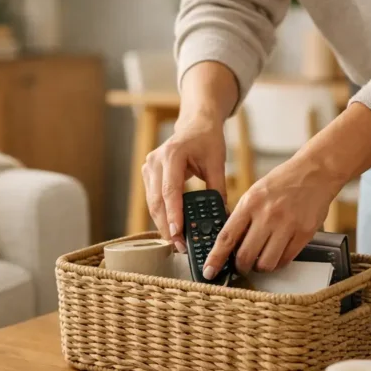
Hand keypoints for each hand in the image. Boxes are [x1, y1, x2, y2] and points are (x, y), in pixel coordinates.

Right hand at [143, 112, 227, 251]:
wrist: (195, 124)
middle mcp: (156, 161)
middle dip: (167, 226)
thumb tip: (222, 216)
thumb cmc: (207, 140)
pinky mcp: (148, 173)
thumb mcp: (217, 163)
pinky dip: (161, 214)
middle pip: (157, 201)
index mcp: (172, 155)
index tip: (177, 232)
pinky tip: (171, 227)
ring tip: (176, 241)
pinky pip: (152, 198)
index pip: (170, 190)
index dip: (173, 214)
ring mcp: (148, 167)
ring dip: (162, 223)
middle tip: (179, 246)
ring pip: (152, 203)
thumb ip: (218, 189)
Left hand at [201, 154, 343, 278]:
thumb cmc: (283, 181)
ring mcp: (287, 225)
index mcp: (250, 203)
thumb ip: (242, 215)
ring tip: (260, 260)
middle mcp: (267, 215)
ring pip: (266, 263)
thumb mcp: (255, 192)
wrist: (315, 171)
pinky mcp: (304, 233)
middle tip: (241, 265)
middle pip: (245, 255)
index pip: (227, 237)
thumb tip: (229, 242)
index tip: (209, 270)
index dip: (216, 258)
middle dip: (240, 266)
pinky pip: (286, 260)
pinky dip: (278, 263)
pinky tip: (276, 255)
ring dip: (260, 267)